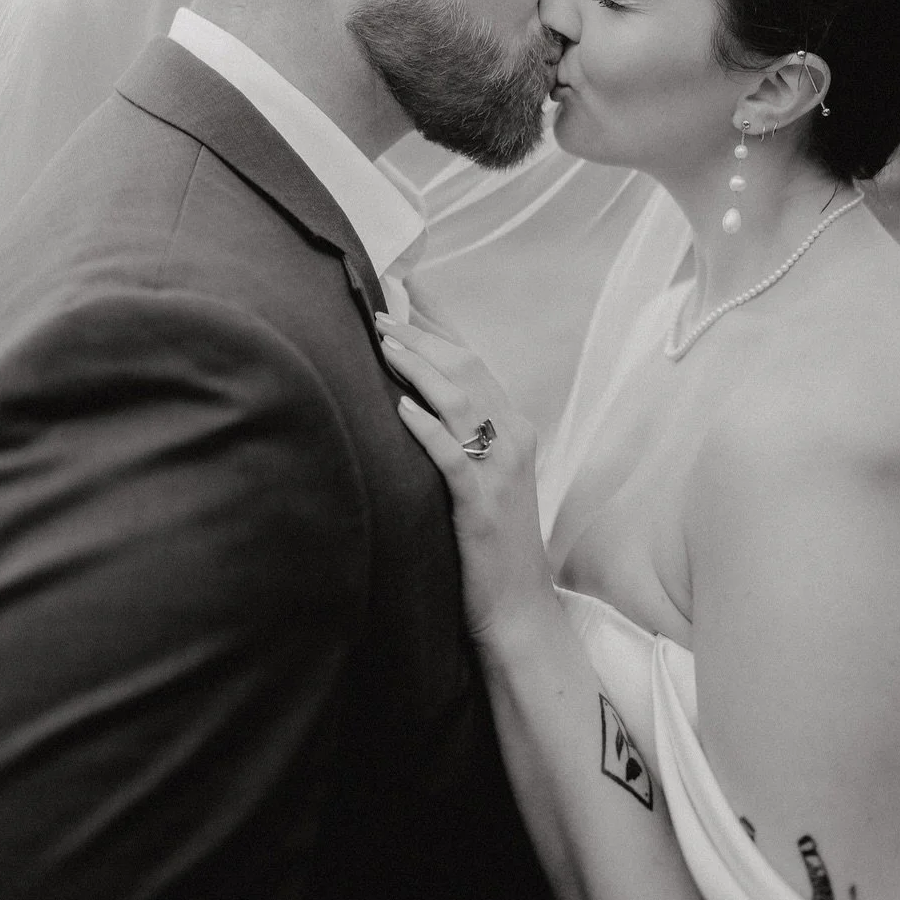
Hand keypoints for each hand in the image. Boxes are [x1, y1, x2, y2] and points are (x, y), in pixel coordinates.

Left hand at [376, 313, 555, 644]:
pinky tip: (401, 408)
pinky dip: (428, 428)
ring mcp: (501, 472)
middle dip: (422, 336)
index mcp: (515, 429)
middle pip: (469, 369)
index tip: (406, 291)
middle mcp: (514, 440)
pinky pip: (454, 457)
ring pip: (463, 402)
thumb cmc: (492, 543)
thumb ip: (463, 435)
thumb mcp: (486, 478)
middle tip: (380, 313)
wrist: (520, 609)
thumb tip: (414, 396)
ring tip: (385, 344)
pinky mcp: (482, 506)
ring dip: (421, 368)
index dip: (439, 323)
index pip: (475, 360)